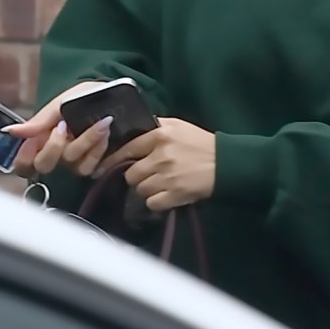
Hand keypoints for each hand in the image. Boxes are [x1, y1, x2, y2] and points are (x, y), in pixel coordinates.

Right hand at [4, 87, 111, 178]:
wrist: (110, 96)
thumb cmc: (81, 99)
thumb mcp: (60, 104)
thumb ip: (38, 120)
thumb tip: (9, 130)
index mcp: (41, 141)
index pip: (23, 164)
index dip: (24, 158)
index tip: (36, 138)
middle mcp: (55, 156)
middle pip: (44, 166)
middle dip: (54, 146)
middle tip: (64, 125)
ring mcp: (74, 162)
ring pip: (72, 165)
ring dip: (86, 141)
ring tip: (100, 121)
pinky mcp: (94, 164)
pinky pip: (91, 165)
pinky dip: (99, 148)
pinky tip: (106, 132)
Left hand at [98, 118, 215, 211]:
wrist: (227, 163)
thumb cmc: (202, 143)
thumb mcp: (180, 126)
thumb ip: (157, 125)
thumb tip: (133, 129)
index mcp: (161, 135)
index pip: (128, 148)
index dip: (114, 159)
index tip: (103, 167)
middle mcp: (161, 156)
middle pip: (131, 174)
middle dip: (137, 176)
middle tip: (149, 174)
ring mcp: (167, 177)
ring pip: (140, 189)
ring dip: (148, 189)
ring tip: (162, 183)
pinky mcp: (175, 195)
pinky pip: (152, 203)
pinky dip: (157, 201)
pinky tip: (167, 194)